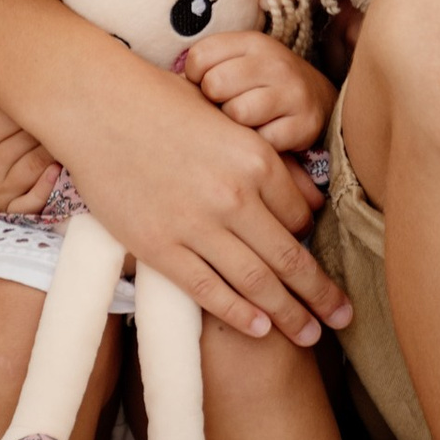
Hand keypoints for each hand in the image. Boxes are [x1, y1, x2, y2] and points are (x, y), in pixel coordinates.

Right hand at [0, 95, 63, 217]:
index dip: (37, 104)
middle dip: (51, 123)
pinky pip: (33, 200)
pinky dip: (48, 185)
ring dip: (56, 148)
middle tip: (68, 111)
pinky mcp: (9, 209)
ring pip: (38, 164)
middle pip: (30, 138)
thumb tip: (29, 78)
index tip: (52, 94)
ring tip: (68, 134)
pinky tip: (57, 170)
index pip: (15, 115)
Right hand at [59, 64, 350, 348]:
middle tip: (343, 318)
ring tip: (310, 335)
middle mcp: (234, 197)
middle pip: (291, 258)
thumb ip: (268, 160)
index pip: (301, 216)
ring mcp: (196, 226)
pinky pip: (209, 290)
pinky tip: (261, 330)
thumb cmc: (161, 104)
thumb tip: (308, 199)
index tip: (317, 262)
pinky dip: (239, 313)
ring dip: (289, 314)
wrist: (96, 106)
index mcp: (256, 160)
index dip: (312, 242)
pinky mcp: (160, 247)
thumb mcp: (227, 121)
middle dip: (321, 294)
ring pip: (257, 282)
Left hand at [184, 32, 336, 154]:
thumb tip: (167, 92)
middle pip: (215, 85)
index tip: (210, 85)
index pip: (199, 58)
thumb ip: (205, 68)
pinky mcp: (305, 124)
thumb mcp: (238, 62)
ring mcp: (293, 92)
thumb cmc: (261, 83)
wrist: (318, 99)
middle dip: (216, 102)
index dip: (195, 78)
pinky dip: (259, 145)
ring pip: (238, 114)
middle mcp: (275, 62)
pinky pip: (263, 142)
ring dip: (236, 126)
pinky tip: (266, 136)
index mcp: (252, 41)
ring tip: (246, 122)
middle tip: (228, 105)